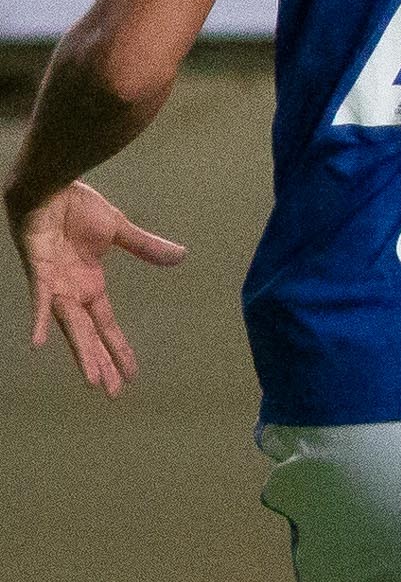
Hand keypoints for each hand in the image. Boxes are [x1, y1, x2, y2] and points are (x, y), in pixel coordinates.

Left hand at [11, 181, 185, 397]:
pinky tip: (38, 343)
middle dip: (101, 364)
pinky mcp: (40, 272)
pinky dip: (38, 320)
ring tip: (93, 379)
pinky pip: (40, 301)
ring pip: (69, 327)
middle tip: (113, 394)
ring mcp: (54, 285)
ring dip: (80, 352)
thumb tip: (181, 255)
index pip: (106, 326)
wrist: (48, 187)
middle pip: (88, 336)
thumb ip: (145, 247)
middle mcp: (71, 292)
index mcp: (89, 285)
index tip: (131, 375)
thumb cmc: (75, 208)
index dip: (118, 350)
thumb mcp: (118, 230)